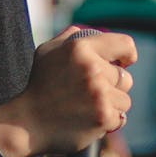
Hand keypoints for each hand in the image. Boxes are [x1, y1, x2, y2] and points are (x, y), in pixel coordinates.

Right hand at [19, 25, 135, 156]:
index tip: (123, 63)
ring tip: (87, 107)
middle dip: (112, 85)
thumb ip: (70, 37)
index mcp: (80, 48)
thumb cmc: (39, 86)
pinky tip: (89, 119)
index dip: (127, 55)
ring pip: (124, 99)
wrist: (28, 124)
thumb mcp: (47, 52)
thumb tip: (89, 32)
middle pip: (125, 77)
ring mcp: (99, 94)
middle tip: (91, 92)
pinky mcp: (103, 116)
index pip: (125, 45)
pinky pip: (120, 117)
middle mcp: (92, 68)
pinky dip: (108, 121)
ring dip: (111, 104)